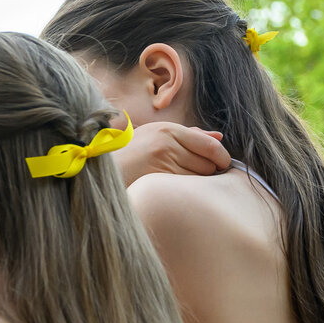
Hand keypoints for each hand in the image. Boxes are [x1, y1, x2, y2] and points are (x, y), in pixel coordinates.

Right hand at [114, 121, 230, 184]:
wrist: (100, 166)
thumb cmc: (131, 151)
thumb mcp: (157, 135)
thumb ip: (189, 135)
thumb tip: (219, 136)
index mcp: (168, 130)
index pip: (209, 144)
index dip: (222, 156)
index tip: (223, 164)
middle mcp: (167, 145)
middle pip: (207, 164)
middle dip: (208, 171)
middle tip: (197, 174)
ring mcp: (162, 163)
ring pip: (197, 178)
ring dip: (195, 183)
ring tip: (181, 181)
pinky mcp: (157, 181)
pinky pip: (184, 189)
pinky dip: (185, 192)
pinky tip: (175, 190)